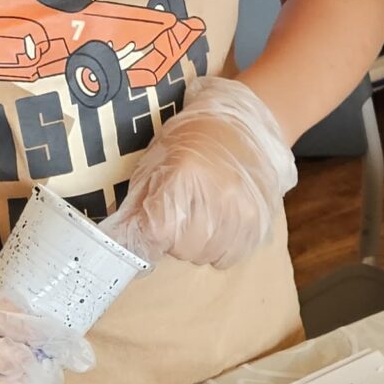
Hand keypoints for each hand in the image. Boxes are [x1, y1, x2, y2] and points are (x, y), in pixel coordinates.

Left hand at [110, 78, 295, 271]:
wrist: (244, 125)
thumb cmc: (192, 139)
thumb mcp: (156, 159)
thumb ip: (140, 200)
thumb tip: (123, 237)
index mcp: (186, 175)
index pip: (157, 232)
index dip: (150, 233)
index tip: (152, 225)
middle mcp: (219, 197)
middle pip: (182, 249)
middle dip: (173, 238)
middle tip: (180, 214)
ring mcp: (245, 213)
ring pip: (205, 256)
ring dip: (197, 244)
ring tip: (202, 215)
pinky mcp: (260, 225)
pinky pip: (229, 258)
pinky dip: (220, 247)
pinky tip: (220, 223)